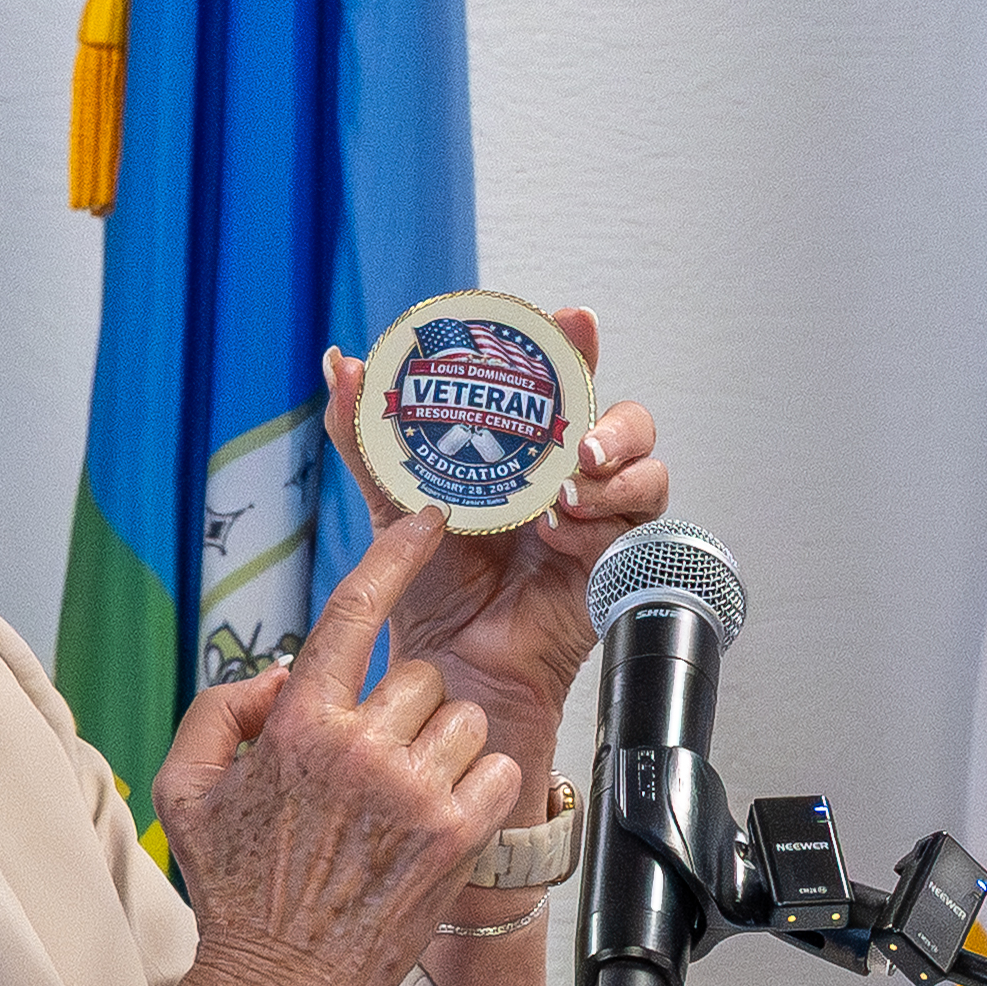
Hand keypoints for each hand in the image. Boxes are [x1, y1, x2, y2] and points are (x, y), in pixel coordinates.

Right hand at [154, 508, 521, 985]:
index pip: (353, 610)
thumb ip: (223, 707)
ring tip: (403, 800)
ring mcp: (414, 791)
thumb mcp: (186, 786)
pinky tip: (435, 822)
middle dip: (400, 711)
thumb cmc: (234, 888)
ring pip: (462, 718)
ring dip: (441, 749)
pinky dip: (476, 788)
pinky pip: (497, 768)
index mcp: (296, 724)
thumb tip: (285, 673)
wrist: (280, 984)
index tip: (427, 521)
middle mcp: (359, 748)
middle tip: (372, 768)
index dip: (394, 554)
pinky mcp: (458, 834)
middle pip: (417, 677)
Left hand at [323, 307, 667, 736]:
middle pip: (623, 422)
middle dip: (613, 420)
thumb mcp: (392, 504)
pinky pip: (635, 529)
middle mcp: (570, 481)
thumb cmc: (430, 591)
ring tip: (567, 493)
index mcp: (526, 456)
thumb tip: (341, 365)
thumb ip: (367, 438)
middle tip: (578, 440)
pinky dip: (600, 526)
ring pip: (645, 469)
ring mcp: (599, 521)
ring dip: (615, 473)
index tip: (575, 321)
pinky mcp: (614, 564)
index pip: (564, 387)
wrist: (449, 664)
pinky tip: (561, 538)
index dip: (576, 348)